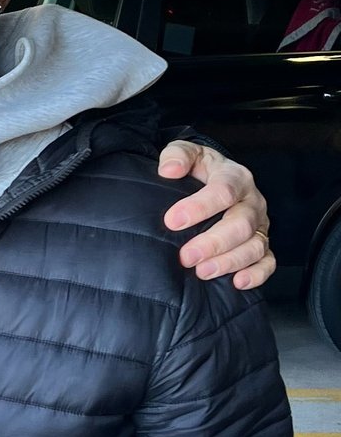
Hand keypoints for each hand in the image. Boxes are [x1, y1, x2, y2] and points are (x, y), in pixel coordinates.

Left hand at [158, 140, 272, 289]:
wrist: (214, 178)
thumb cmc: (199, 168)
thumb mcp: (187, 153)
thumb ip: (177, 156)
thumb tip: (168, 170)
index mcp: (234, 177)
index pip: (223, 191)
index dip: (199, 207)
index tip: (172, 221)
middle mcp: (252, 201)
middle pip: (241, 224)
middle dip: (213, 243)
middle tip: (186, 257)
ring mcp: (259, 224)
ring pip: (255, 246)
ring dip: (229, 262)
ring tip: (202, 272)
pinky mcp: (262, 243)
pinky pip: (268, 261)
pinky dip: (257, 274)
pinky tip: (237, 282)